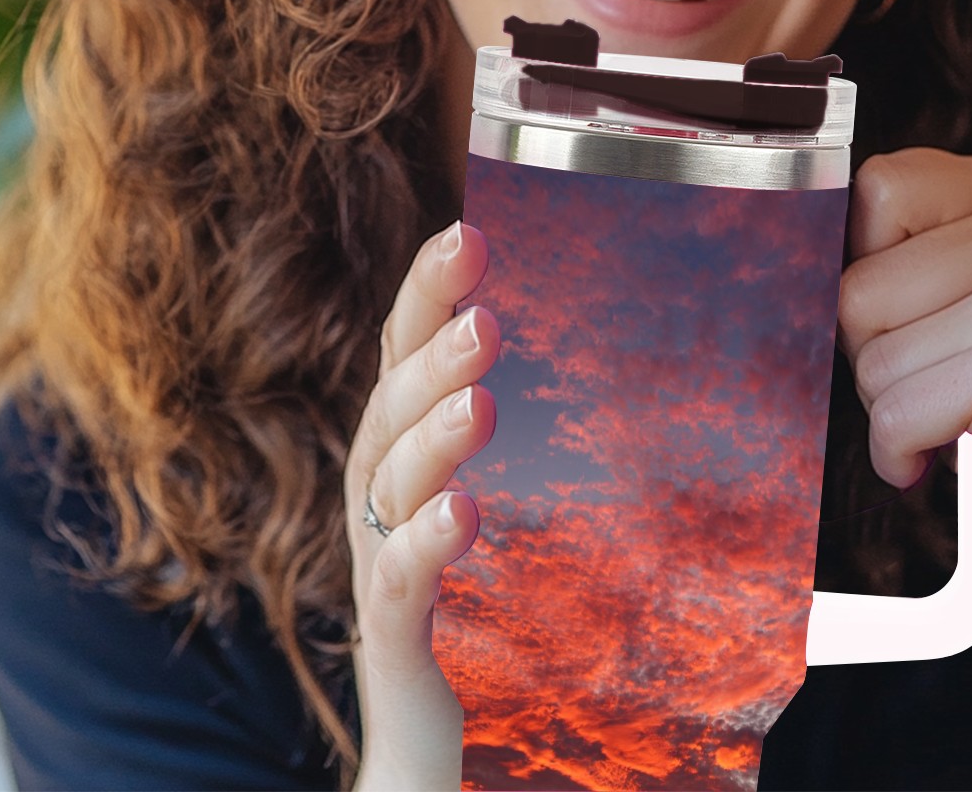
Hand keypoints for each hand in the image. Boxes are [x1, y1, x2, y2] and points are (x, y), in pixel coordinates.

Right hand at [344, 221, 498, 788]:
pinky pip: (397, 585)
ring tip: (482, 397)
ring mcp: (376, 564)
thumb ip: (516, 427)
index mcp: (401, 451)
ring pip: (388, 485)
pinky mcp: (391, 640)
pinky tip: (462, 513)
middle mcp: (377, 496)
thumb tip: (595, 333)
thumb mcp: (490, 495)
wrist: (430, 742)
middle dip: (430, 353)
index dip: (424, 293)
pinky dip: (424, 544)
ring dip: (432, 434)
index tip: (465, 230)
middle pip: (388, 407)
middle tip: (486, 313)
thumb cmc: (471, 602)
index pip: (400, 356)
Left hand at [839, 149, 971, 561]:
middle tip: (938, 381)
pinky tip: (945, 455)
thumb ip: (901, 252)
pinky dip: (901, 452)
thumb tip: (796, 252)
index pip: (876, 189)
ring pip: (870, 355)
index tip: (909, 313)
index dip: (864, 265)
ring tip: (953, 414)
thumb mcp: (963, 295)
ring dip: (890, 407)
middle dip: (873, 351)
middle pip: (858, 286)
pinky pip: (896, 414)